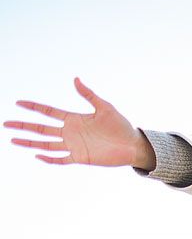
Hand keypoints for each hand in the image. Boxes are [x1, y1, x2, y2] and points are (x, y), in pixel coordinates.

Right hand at [6, 78, 154, 168]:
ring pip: (46, 144)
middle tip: (6, 123)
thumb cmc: (121, 125)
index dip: (34, 107)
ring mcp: (74, 145)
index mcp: (74, 118)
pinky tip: (37, 156)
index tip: (18, 102)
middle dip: (24, 125)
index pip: (49, 112)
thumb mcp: (104, 107)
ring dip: (29, 143)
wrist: (133, 145)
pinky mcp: (81, 157)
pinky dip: (49, 158)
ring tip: (12, 140)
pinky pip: (61, 159)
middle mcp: (70, 132)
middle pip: (42, 128)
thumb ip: (88, 94)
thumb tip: (75, 79)